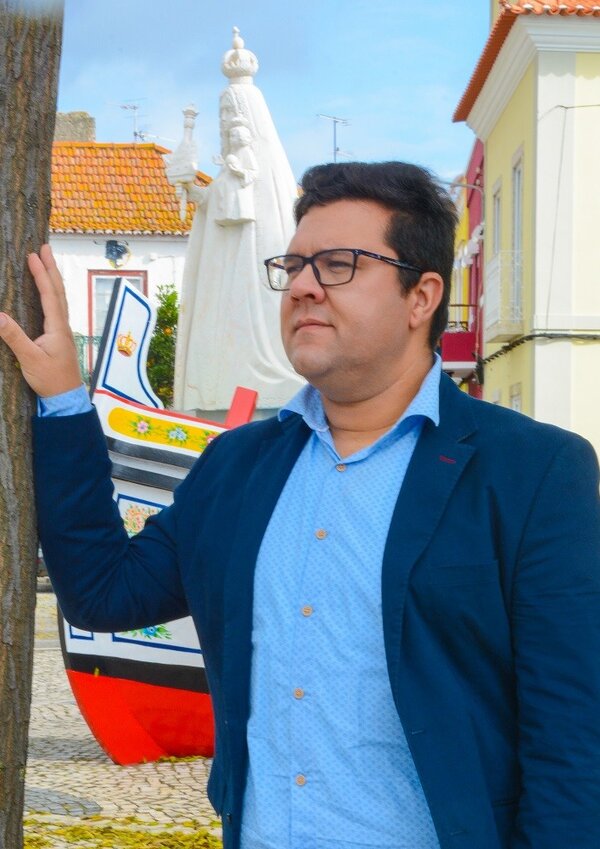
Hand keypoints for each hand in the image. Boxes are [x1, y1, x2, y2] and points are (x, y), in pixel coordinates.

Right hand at [0, 244, 82, 396]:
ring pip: (59, 299)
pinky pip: (56, 309)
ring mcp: (63, 331)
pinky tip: (48, 294)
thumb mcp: (29, 360)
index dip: (41, 274)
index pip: (49, 295)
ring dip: (53, 279)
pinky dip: (52, 294)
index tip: (33, 255)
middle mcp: (63, 326)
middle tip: (45, 248)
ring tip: (47, 263)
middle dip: (51, 269)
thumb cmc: (50, 380)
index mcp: (58, 328)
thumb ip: (14, 338)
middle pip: (58, 292)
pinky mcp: (59, 338)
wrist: (66, 398)